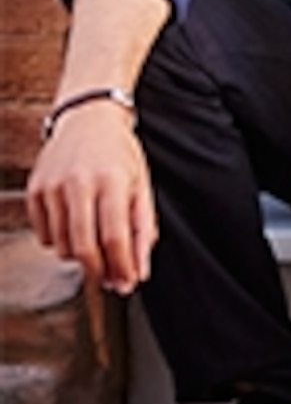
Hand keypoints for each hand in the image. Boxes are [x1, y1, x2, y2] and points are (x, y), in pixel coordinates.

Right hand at [28, 103, 156, 293]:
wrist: (87, 119)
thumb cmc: (119, 155)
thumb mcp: (141, 187)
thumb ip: (143, 231)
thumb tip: (139, 273)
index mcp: (111, 181)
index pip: (114, 238)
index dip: (122, 268)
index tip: (128, 283)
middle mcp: (78, 183)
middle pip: (84, 248)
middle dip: (99, 271)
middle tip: (110, 277)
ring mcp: (52, 186)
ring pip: (63, 247)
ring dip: (81, 256)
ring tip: (95, 241)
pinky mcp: (34, 190)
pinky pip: (45, 236)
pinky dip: (61, 241)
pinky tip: (75, 224)